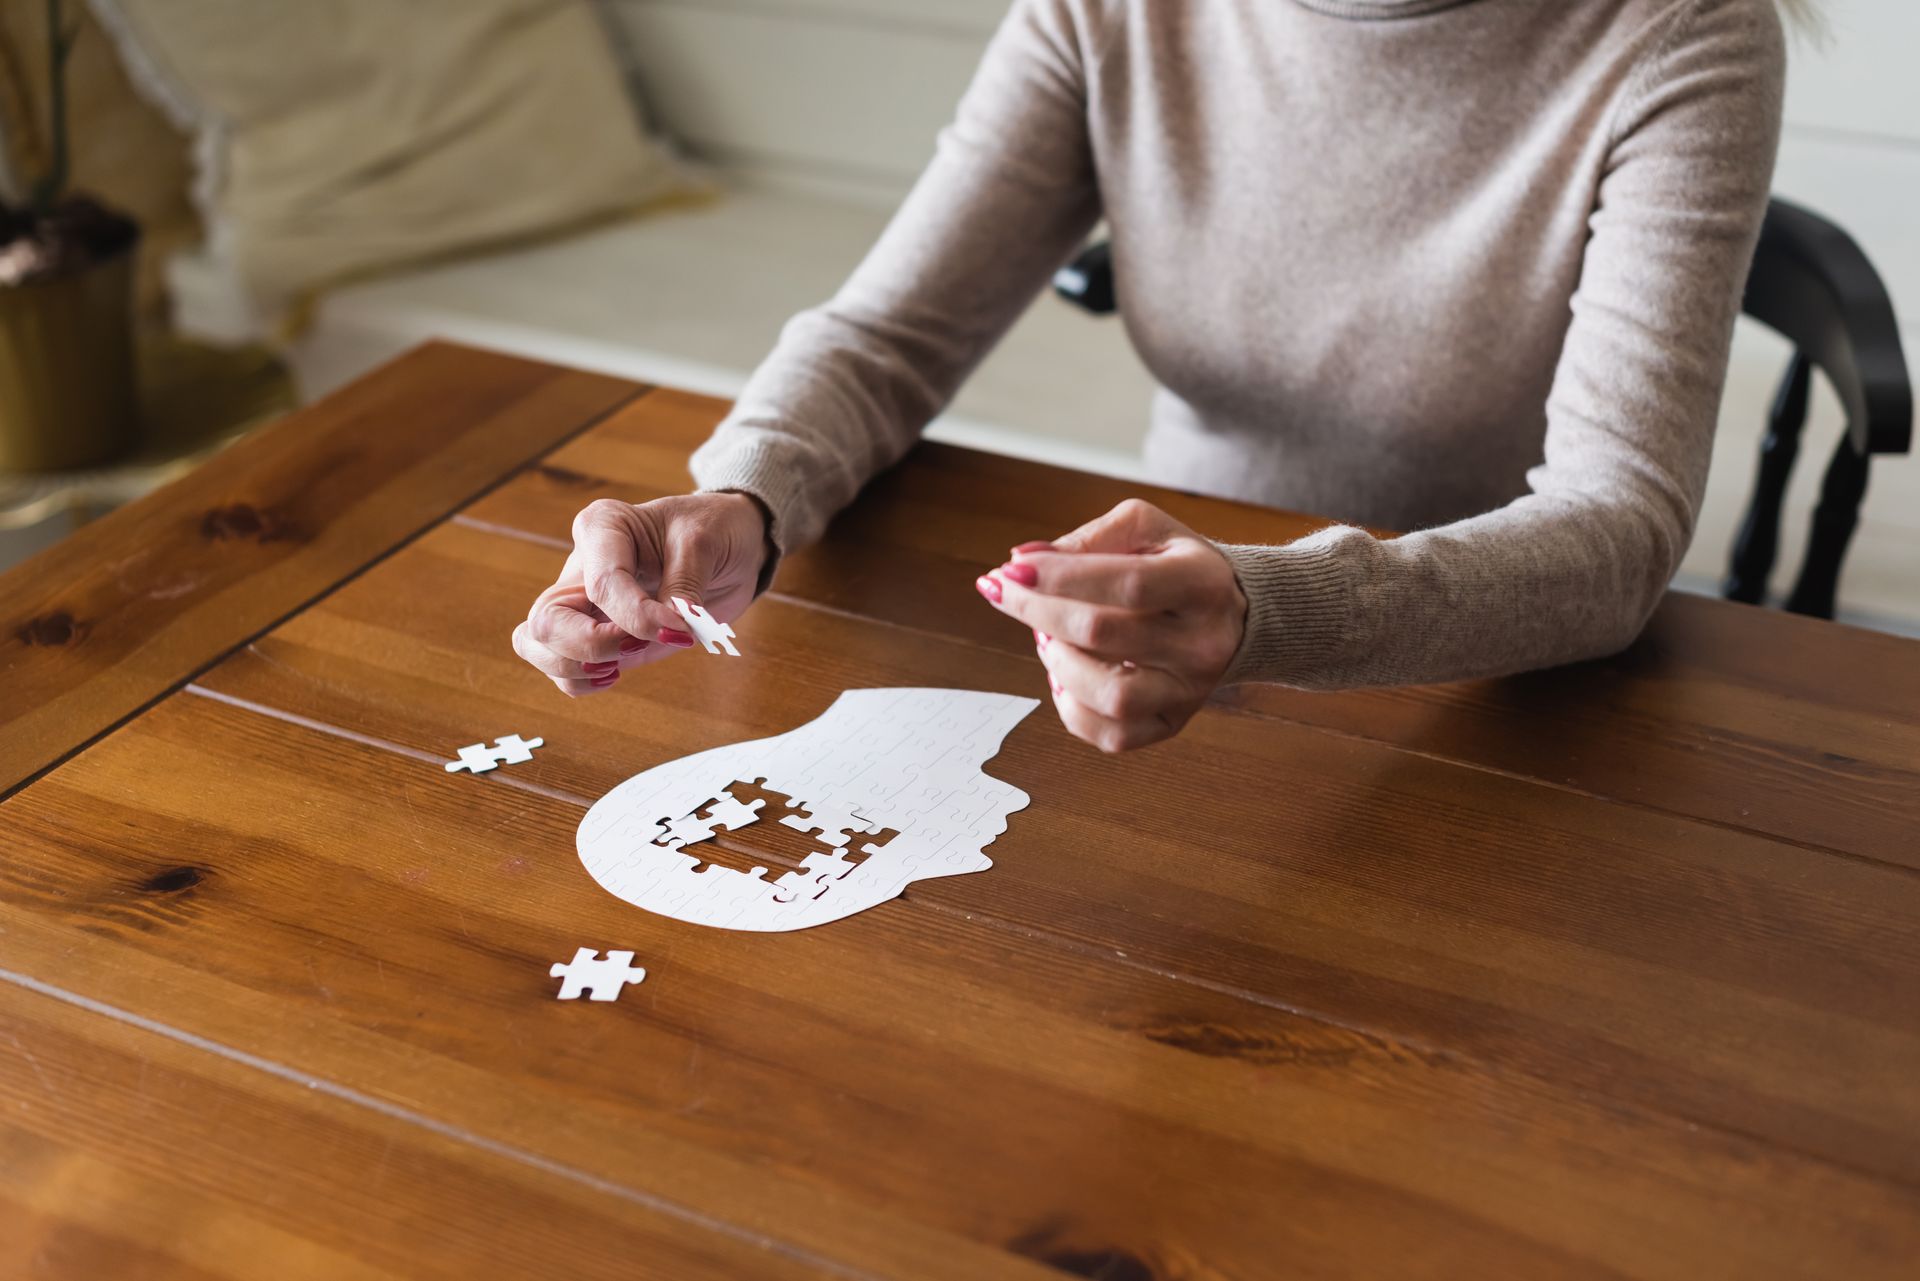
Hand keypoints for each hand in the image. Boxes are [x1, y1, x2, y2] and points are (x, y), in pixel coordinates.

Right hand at [513, 492, 769, 695]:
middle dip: (590, 647)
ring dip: (577, 667)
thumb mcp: (703, 544)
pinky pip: (562, 669)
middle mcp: (582, 566)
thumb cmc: (713, 529)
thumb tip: (670, 629)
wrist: (732, 545)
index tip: (680, 630)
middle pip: (546, 620)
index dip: (638, 618)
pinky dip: (580, 681)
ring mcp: (582, 603)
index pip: (602, 585)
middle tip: (636, 647)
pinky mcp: (595, 634)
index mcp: (602, 527)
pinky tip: (616, 672)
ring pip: (537, 645)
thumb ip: (683, 588)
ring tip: (624, 661)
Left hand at [975, 499, 1245, 751]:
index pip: (1125, 582)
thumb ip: (1088, 538)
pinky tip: (1066, 675)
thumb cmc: (1178, 566)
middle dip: (1037, 611)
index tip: (1011, 567)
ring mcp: (1189, 690)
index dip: (1059, 577)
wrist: (1239, 615)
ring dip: (1057, 663)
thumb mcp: (1147, 529)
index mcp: (1202, 583)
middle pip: (1101, 634)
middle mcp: (1203, 642)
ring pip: (1108, 694)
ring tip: (1048, 637)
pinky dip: (1072, 708)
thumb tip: (1023, 559)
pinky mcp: (1173, 723)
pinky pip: (1112, 734)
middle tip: (1005, 592)